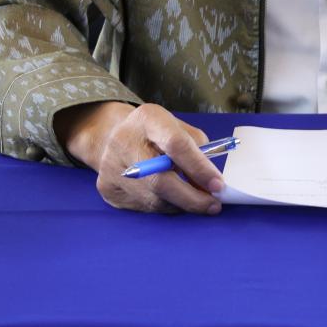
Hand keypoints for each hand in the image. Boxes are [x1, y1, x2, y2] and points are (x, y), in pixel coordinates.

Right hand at [60, 102, 225, 214]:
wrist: (114, 137)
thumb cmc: (155, 133)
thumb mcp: (177, 127)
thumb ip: (197, 149)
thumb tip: (210, 184)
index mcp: (147, 119)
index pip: (175, 144)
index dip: (199, 167)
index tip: (218, 185)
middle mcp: (124, 141)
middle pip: (160, 180)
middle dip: (192, 198)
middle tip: (213, 205)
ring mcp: (112, 168)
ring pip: (154, 199)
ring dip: (180, 204)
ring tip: (196, 201)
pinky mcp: (108, 189)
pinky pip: (144, 207)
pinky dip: (165, 206)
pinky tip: (173, 199)